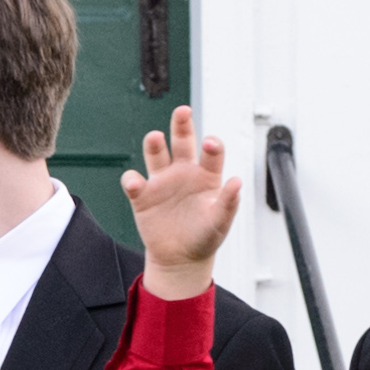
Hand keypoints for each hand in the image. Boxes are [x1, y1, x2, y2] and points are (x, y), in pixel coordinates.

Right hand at [120, 106, 246, 294]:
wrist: (181, 258)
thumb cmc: (205, 237)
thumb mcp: (220, 223)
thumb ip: (228, 203)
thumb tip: (237, 182)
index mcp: (206, 175)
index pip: (210, 153)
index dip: (211, 146)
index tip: (210, 143)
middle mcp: (183, 172)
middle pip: (181, 141)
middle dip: (181, 125)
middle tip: (183, 111)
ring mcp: (162, 181)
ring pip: (156, 155)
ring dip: (154, 145)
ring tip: (155, 137)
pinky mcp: (142, 196)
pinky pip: (133, 182)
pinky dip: (132, 180)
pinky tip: (135, 183)